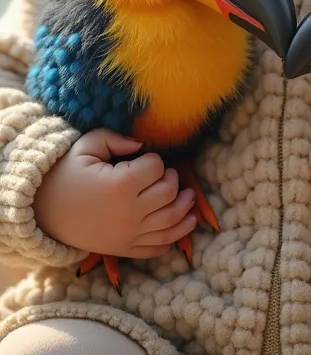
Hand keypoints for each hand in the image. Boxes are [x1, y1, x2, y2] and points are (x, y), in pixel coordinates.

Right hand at [33, 129, 197, 258]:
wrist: (42, 211)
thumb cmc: (67, 173)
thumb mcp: (87, 146)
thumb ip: (117, 139)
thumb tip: (142, 146)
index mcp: (120, 186)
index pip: (157, 168)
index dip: (155, 160)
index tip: (146, 159)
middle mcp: (128, 214)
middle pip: (169, 194)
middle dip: (173, 180)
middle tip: (168, 174)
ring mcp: (127, 236)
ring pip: (171, 222)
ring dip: (185, 208)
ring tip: (189, 197)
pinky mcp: (124, 250)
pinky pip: (158, 247)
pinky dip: (174, 237)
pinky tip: (182, 224)